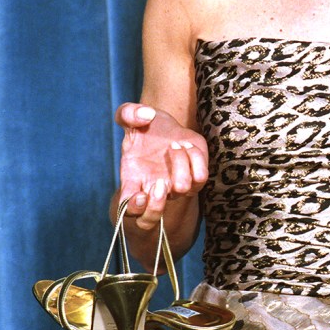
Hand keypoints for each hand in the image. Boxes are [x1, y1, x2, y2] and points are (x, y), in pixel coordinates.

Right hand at [115, 103, 207, 228]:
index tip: (140, 194)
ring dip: (180, 166)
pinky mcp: (194, 175)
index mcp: (132, 179)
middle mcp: (153, 188)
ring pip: (183, 190)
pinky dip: (197, 160)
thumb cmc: (143, 126)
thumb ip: (128, 113)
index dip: (133, 209)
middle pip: (153, 217)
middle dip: (158, 203)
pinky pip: (201, 177)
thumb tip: (145, 117)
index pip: (128, 208)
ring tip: (174, 145)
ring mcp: (175, 185)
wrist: (163, 126)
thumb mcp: (129, 115)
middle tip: (160, 179)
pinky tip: (188, 144)